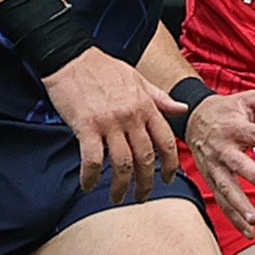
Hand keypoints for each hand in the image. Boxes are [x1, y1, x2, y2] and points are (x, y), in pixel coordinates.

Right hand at [46, 48, 184, 203]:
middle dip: (146, 182)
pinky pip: (92, 159)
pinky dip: (90, 176)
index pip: (166, 142)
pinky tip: (88, 185)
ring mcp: (109, 123)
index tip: (167, 179)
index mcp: (147, 107)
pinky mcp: (85, 126)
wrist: (71, 57)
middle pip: (146, 158)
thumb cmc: (104, 69)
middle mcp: (132, 117)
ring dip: (120, 186)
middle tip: (142, 197)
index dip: (170, 165)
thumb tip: (183, 109)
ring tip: (118, 197)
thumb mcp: (139, 80)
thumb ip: (161, 99)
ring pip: (122, 163)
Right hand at [181, 73, 254, 233]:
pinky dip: (234, 218)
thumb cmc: (228, 110)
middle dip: (252, 174)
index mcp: (234, 127)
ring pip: (226, 187)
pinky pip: (222, 201)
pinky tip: (250, 233)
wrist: (193, 119)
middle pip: (237, 163)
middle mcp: (222, 148)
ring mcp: (214, 166)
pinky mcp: (211, 180)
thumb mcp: (247, 99)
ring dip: (240, 204)